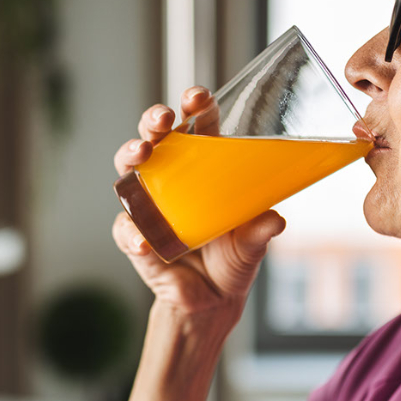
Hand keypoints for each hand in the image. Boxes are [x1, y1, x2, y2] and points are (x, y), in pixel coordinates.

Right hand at [112, 86, 285, 318]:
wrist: (213, 302)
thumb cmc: (232, 260)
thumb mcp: (252, 244)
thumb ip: (259, 231)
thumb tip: (274, 220)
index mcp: (203, 169)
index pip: (197, 126)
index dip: (195, 107)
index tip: (198, 98)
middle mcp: (170, 180)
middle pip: (155, 138)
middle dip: (153, 121)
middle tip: (163, 120)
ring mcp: (149, 206)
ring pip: (129, 171)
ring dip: (130, 155)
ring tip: (141, 154)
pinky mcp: (135, 237)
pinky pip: (126, 229)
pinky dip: (132, 233)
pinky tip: (143, 240)